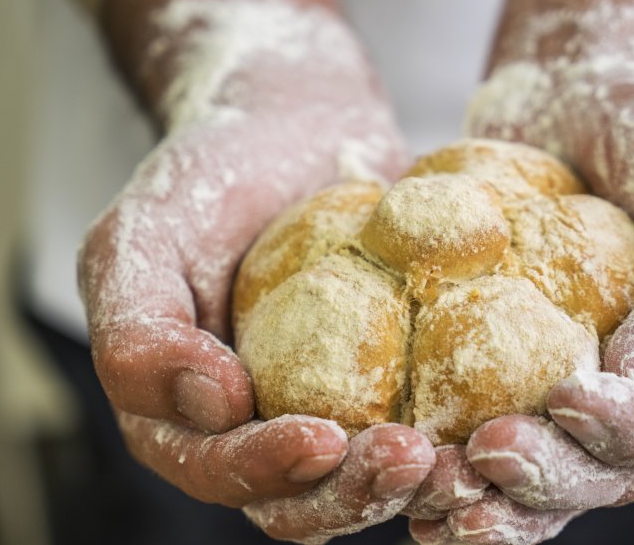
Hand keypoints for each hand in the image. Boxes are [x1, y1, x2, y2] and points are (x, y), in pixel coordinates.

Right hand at [83, 0, 438, 539]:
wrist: (294, 133)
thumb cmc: (208, 181)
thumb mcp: (142, 236)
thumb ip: (140, 326)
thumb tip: (209, 405)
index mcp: (183, 413)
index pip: (215, 467)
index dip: (262, 468)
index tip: (322, 439)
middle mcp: (256, 427)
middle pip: (299, 500)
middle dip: (352, 493)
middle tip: (411, 456)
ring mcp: (327, 411)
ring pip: (364, 484)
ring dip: (409, 485)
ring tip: (457, 456)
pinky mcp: (389, 387)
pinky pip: (423, 431)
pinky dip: (452, 442)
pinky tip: (493, 425)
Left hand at [407, 272, 633, 543]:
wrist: (566, 104)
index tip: (569, 397)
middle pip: (621, 472)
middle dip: (556, 474)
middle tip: (489, 451)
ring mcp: (594, 403)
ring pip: (557, 482)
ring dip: (501, 500)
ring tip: (443, 490)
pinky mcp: (526, 392)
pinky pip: (501, 452)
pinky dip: (463, 480)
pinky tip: (422, 500)